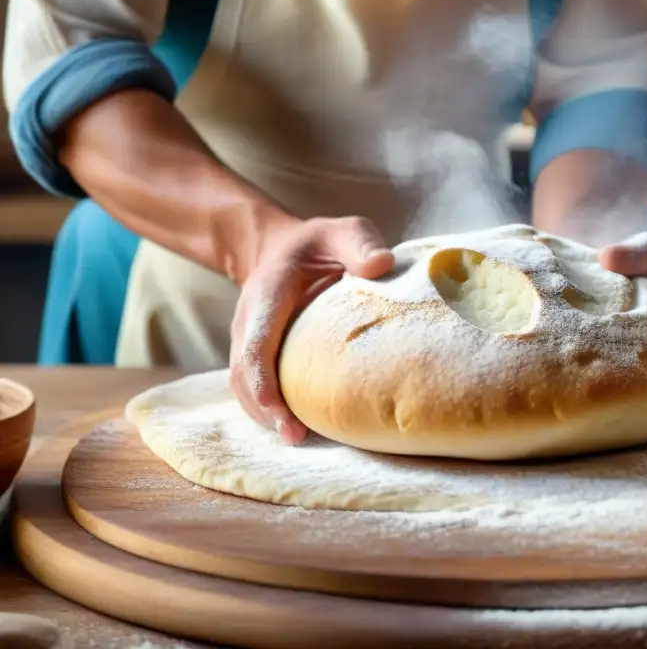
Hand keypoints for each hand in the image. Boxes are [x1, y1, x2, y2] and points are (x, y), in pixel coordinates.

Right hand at [229, 216, 394, 443]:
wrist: (281, 249)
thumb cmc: (320, 244)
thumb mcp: (343, 231)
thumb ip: (360, 242)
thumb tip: (382, 264)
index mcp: (267, 293)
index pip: (255, 340)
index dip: (262, 377)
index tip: (276, 407)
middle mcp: (248, 321)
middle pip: (243, 373)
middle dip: (264, 407)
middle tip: (296, 436)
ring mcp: (246, 340)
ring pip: (242, 386)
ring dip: (264, 415)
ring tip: (298, 438)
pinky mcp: (255, 355)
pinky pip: (252, 388)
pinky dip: (268, 410)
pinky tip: (297, 428)